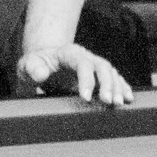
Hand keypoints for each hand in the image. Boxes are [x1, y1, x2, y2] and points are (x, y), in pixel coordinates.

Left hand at [16, 44, 132, 107]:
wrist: (44, 60)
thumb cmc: (35, 64)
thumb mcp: (27, 65)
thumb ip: (32, 68)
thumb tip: (42, 75)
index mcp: (69, 53)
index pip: (83, 63)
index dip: (87, 80)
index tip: (85, 98)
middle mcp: (85, 56)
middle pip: (102, 66)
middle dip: (107, 84)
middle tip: (108, 102)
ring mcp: (94, 64)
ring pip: (111, 72)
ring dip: (117, 87)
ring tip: (119, 104)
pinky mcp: (98, 74)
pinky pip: (115, 78)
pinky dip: (123, 87)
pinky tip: (128, 98)